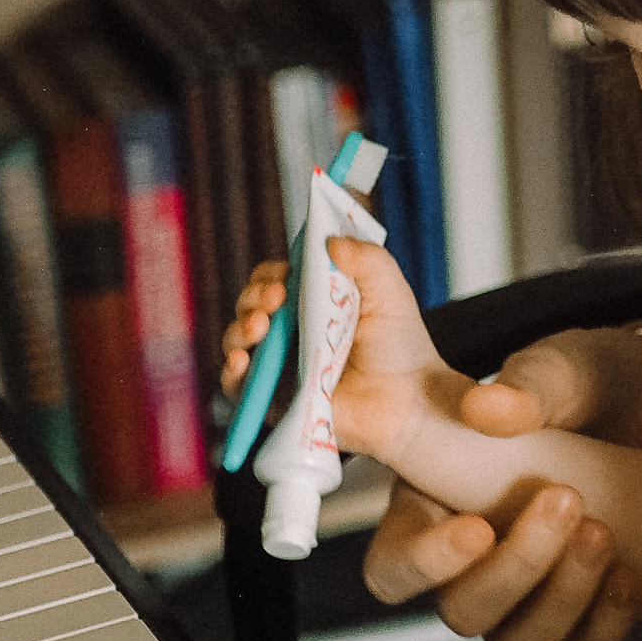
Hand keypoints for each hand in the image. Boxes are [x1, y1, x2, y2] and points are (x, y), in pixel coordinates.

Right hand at [222, 242, 451, 464]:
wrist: (410, 399)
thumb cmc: (400, 346)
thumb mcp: (389, 290)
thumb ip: (367, 258)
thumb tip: (330, 241)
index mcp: (311, 301)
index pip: (273, 279)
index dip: (272, 274)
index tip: (286, 274)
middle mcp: (290, 330)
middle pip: (250, 304)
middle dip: (254, 296)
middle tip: (277, 298)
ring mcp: (280, 364)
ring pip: (238, 339)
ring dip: (241, 327)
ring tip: (260, 326)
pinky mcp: (276, 399)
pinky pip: (237, 385)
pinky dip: (231, 370)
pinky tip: (242, 359)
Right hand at [360, 318, 641, 640]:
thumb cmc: (605, 386)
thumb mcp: (572, 369)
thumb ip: (533, 382)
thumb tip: (486, 408)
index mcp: (438, 501)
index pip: (394, 564)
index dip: (423, 563)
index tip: (478, 528)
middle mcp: (475, 565)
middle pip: (459, 612)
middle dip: (515, 569)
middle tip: (568, 501)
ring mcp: (529, 601)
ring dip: (559, 602)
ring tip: (603, 532)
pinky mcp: (582, 624)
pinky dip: (603, 629)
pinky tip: (633, 576)